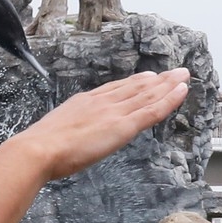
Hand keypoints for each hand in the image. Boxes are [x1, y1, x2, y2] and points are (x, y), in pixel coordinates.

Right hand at [7, 68, 190, 181]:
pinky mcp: (123, 126)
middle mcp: (101, 103)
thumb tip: (61, 140)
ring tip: (183, 76)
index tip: (147, 77)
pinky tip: (181, 91)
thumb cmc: (39, 148)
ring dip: (168, 85)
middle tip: (174, 72)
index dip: (133, 83)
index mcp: (83, 102)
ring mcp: (113, 112)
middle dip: (157, 80)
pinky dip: (169, 99)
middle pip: (135, 88)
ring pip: (148, 95)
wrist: (38, 150)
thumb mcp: (51, 133)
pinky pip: (152, 110)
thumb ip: (64, 132)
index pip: (115, 90)